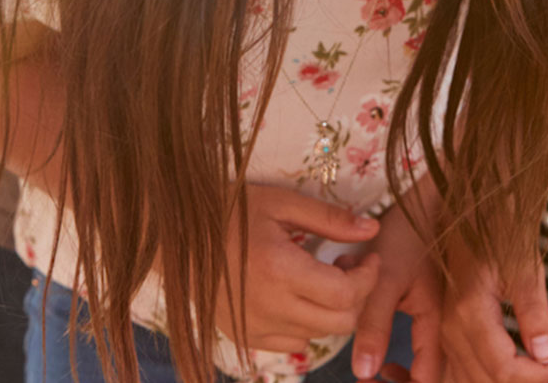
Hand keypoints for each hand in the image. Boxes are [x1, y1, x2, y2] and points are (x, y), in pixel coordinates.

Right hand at [221, 185, 381, 353]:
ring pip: (319, 335)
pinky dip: (305, 325)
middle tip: (346, 267)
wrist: (175, 236)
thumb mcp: (280, 203)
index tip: (367, 258)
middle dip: (356, 296)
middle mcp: (269, 307)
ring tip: (321, 279)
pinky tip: (297, 296)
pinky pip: (293, 344)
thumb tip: (371, 230)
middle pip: (339, 322)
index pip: (346, 294)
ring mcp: (255, 327)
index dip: (368, 278)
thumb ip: (329, 218)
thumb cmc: (228, 210)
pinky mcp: (244, 336)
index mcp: (280, 269)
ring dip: (332, 311)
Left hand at [349, 199, 442, 382]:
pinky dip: (389, 339)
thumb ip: (374, 323)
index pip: (429, 378)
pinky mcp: (430, 307)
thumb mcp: (386, 277)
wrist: (431, 197)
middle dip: (397, 378)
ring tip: (369, 361)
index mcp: (442, 322)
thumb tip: (363, 372)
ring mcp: (442, 317)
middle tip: (367, 379)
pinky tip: (369, 331)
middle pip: (428, 374)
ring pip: (421, 360)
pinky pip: (415, 341)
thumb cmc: (409, 232)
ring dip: (393, 362)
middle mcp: (448, 325)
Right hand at [440, 237, 547, 382]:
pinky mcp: (450, 335)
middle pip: (491, 381)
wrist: (475, 218)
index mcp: (469, 313)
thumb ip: (534, 313)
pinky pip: (467, 373)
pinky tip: (523, 373)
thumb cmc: (501, 236)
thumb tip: (544, 354)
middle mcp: (452, 329)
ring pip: (476, 382)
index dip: (543, 378)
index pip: (505, 369)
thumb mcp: (525, 269)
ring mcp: (447, 334)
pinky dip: (495, 380)